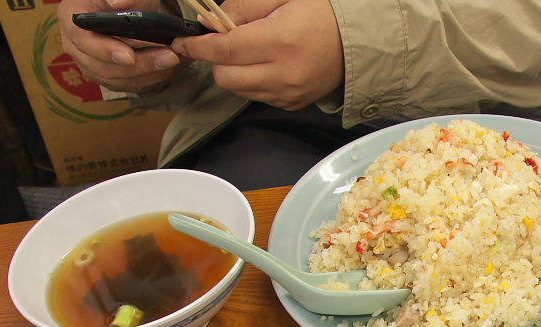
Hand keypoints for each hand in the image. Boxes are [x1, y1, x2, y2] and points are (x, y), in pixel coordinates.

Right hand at [57, 0, 191, 93]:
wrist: (121, 6)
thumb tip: (119, 5)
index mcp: (72, 20)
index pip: (84, 41)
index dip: (106, 51)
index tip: (129, 56)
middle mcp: (78, 48)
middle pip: (106, 68)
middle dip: (141, 65)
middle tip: (169, 57)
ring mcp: (94, 66)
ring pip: (123, 80)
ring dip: (153, 73)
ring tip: (178, 60)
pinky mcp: (112, 77)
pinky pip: (134, 84)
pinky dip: (157, 77)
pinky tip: (176, 67)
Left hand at [170, 0, 343, 109]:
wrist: (356, 43)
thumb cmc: (320, 14)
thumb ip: (242, 8)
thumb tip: (208, 22)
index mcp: (281, 41)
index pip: (224, 50)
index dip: (198, 46)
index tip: (184, 41)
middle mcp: (284, 73)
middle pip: (225, 76)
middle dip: (215, 60)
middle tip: (222, 42)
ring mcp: (288, 93)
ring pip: (237, 89)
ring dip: (233, 71)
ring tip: (248, 52)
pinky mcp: (290, 104)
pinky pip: (256, 96)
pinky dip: (251, 81)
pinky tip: (264, 64)